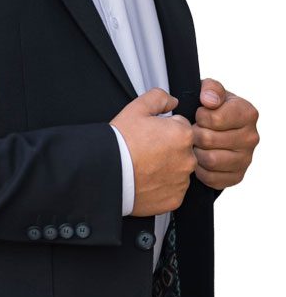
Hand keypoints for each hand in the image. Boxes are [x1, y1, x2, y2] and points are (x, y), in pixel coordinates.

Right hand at [112, 88, 196, 215]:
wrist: (108, 172)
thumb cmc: (120, 141)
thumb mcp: (136, 108)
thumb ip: (159, 97)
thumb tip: (172, 100)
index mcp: (183, 134)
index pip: (181, 127)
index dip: (163, 129)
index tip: (148, 135)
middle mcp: (188, 159)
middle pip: (182, 150)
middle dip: (167, 149)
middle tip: (145, 150)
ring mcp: (182, 181)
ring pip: (178, 170)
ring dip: (166, 168)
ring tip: (143, 166)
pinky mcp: (175, 199)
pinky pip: (172, 190)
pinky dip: (161, 186)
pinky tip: (145, 180)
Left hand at [192, 77, 258, 189]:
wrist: (215, 129)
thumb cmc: (211, 108)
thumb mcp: (210, 91)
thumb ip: (210, 88)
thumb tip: (209, 100)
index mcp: (247, 113)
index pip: (214, 119)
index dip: (199, 116)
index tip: (199, 115)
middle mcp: (251, 137)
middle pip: (209, 140)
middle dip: (194, 134)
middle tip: (193, 131)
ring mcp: (246, 159)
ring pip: (210, 160)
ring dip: (195, 152)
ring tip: (194, 144)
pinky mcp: (237, 176)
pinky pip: (211, 178)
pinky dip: (199, 170)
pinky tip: (199, 159)